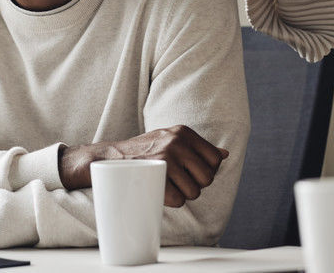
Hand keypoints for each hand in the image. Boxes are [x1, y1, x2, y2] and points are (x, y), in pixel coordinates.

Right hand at [59, 125, 228, 206]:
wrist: (109, 158)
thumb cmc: (143, 151)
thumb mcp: (169, 139)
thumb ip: (195, 146)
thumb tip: (224, 155)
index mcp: (183, 132)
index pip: (214, 158)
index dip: (207, 171)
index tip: (192, 174)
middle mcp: (177, 142)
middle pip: (207, 177)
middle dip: (196, 185)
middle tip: (179, 182)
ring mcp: (167, 158)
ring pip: (194, 191)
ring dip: (184, 195)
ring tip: (168, 186)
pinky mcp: (157, 175)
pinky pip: (179, 199)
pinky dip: (172, 201)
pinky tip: (161, 192)